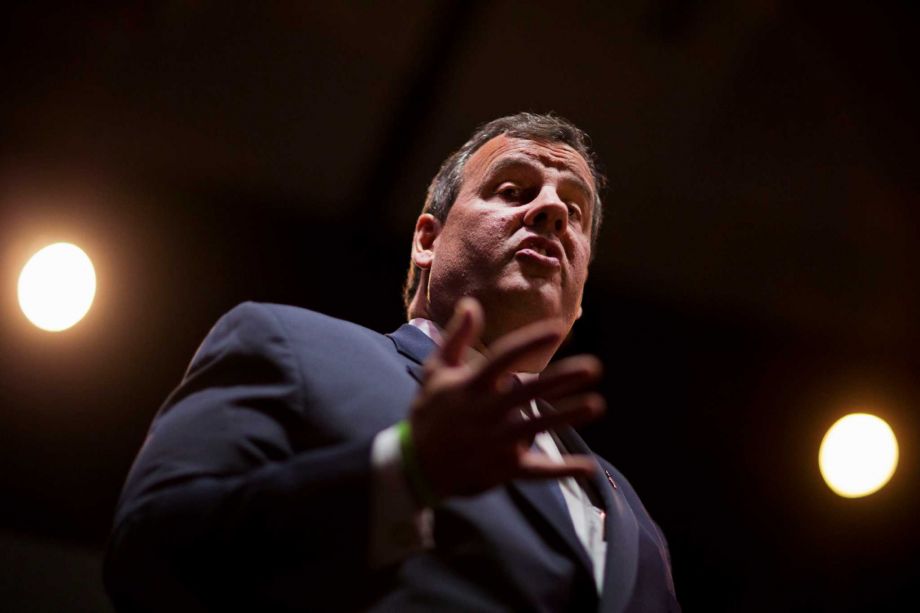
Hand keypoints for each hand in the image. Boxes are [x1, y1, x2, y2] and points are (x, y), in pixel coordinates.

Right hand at [408, 298, 604, 499]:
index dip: (530, 343)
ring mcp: (495, 442)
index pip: (503, 359)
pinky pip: (535, 471)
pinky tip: (587, 466)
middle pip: (527, 392)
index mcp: (469, 387)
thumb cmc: (430, 412)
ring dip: (566, 417)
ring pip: (536, 428)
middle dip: (560, 380)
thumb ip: (456, 338)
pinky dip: (561, 470)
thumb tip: (472, 303)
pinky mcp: (503, 469)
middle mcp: (484, 413)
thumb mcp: (436, 372)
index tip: (557, 330)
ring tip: (596, 404)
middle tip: (594, 367)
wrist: (416, 466)